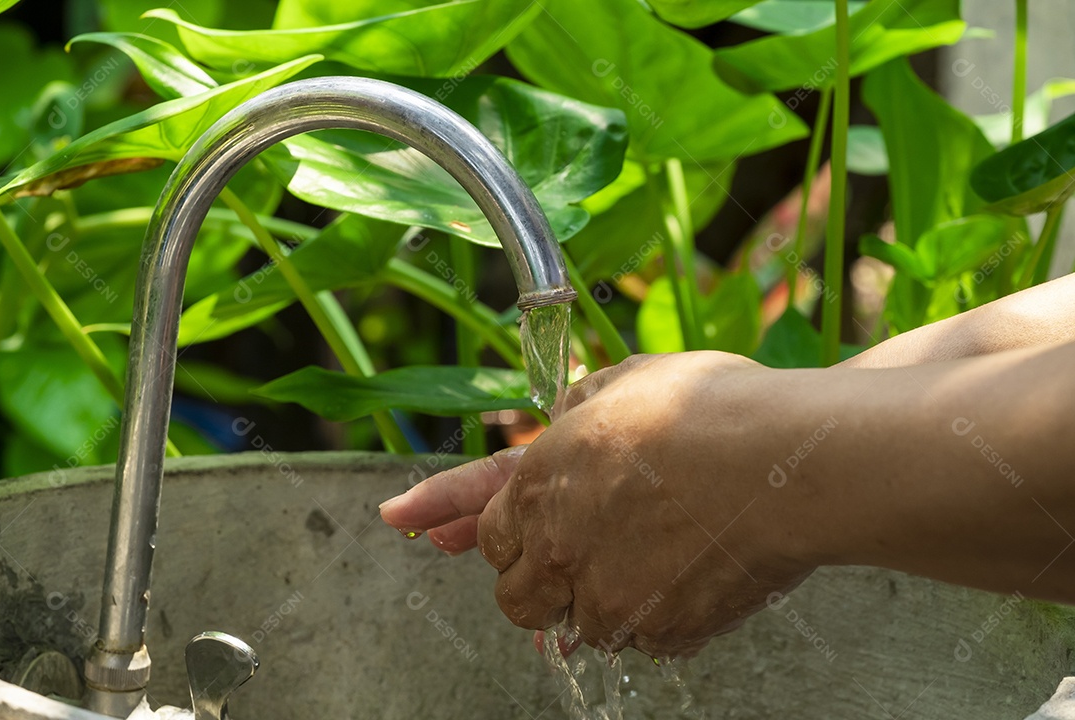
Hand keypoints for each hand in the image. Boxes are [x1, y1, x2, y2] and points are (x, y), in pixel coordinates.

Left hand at [383, 352, 819, 657]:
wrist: (786, 461)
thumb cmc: (710, 409)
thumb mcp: (627, 382)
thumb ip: (579, 408)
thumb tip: (562, 418)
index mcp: (541, 483)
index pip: (489, 529)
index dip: (479, 527)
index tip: (439, 531)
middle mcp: (561, 548)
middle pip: (515, 597)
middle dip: (535, 579)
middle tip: (572, 558)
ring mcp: (609, 597)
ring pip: (581, 624)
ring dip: (600, 599)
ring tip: (652, 555)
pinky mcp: (662, 632)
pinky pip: (643, 638)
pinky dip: (655, 615)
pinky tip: (687, 572)